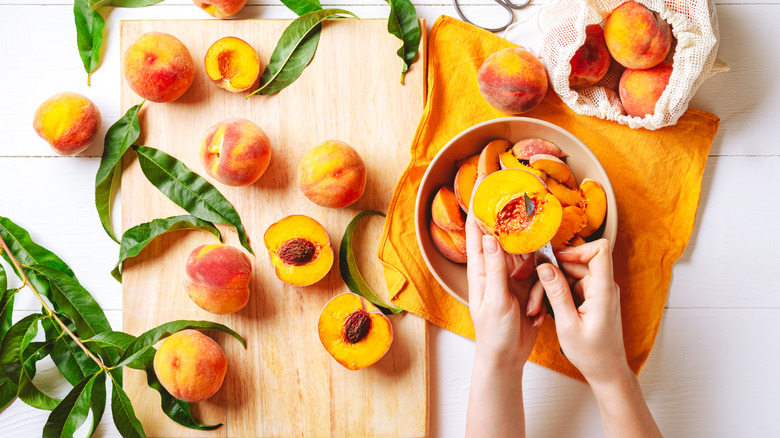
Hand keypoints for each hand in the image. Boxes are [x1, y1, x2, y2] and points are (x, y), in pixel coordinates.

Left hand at [465, 176, 543, 437]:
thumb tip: (490, 237)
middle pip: (507, 240)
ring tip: (528, 306)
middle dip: (517, 238)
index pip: (476, 232)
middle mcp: (495, 269)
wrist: (507, 358)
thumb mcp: (495, 300)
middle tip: (527, 227)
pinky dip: (540, 293)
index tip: (483, 184)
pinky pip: (539, 277)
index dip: (478, 208)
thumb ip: (495, 268)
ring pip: (528, 259)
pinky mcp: (527, 288)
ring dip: (533, 280)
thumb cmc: (493, 333)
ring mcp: (512, 278)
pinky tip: (534, 313)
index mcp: (480, 270)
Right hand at [536, 239, 628, 384]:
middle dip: (552, 276)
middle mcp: (603, 287)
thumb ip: (557, 293)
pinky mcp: (590, 297)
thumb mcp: (568, 324)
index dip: (576, 250)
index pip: (600, 251)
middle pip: (576, 263)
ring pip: (569, 275)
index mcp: (603, 291)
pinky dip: (556, 296)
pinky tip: (545, 312)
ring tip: (537, 310)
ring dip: (550, 289)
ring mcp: (597, 291)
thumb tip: (545, 267)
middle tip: (535, 297)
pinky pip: (570, 286)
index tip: (554, 260)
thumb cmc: (592, 353)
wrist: (605, 370)